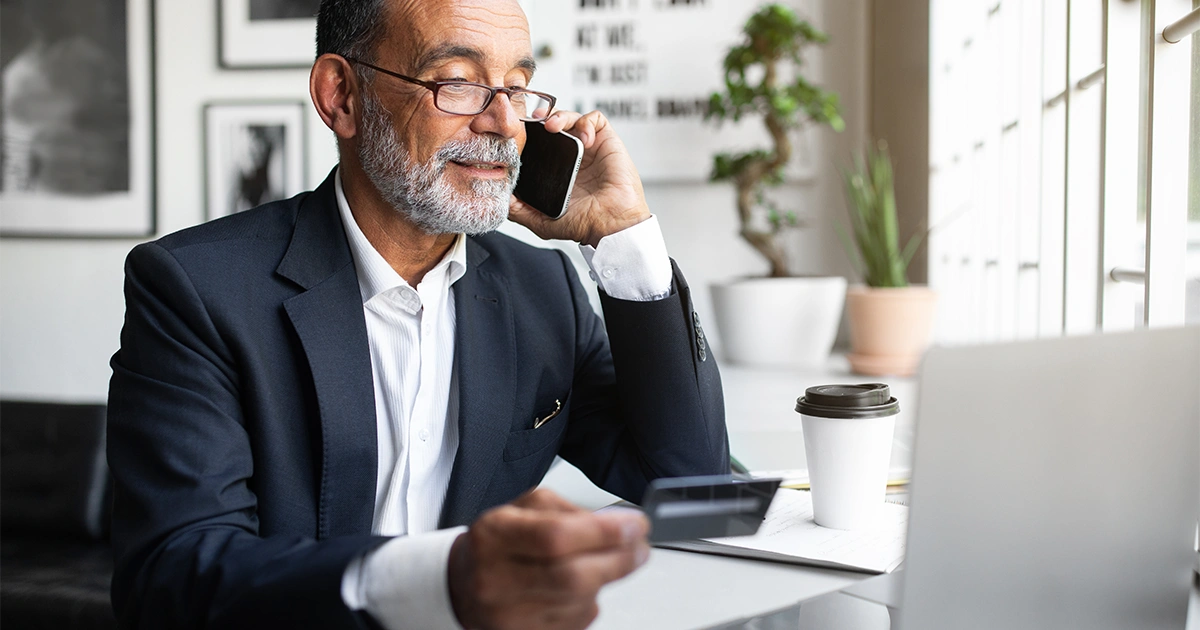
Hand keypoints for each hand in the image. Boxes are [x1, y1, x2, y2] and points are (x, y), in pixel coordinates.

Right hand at [448, 488, 650, 629]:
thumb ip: (569, 511)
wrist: (464, 585)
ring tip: (608, 563)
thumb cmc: (499, 543)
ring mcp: (509, 615)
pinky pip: (576, 622)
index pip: (556, 536)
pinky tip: (580, 589)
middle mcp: (496, 579)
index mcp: (494, 535)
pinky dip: (589, 602)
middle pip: (572, 576)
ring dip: (605, 581)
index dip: (603, 532)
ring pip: (579, 601)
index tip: (635, 525)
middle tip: (640, 547)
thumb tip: (618, 524)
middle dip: (618, 560)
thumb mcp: (524, 508)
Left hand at [508, 111, 651, 247]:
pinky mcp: (607, 142)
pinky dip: (587, 122)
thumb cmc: (585, 224)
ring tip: (554, 127)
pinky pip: (596, 119)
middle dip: (541, 119)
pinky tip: (584, 139)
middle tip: (532, 122)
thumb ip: (520, 211)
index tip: (518, 133)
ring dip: (561, 116)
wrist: (611, 224)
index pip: (540, 144)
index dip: (529, 134)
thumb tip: (500, 198)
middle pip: (554, 125)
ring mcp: (590, 148)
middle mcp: (573, 157)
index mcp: (558, 171)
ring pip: (572, 117)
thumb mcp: (542, 221)